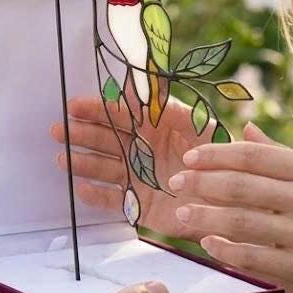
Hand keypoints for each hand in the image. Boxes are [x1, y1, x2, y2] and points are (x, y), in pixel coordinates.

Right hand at [50, 96, 215, 240]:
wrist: (233, 200)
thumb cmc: (221, 157)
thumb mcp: (201, 126)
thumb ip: (171, 107)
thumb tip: (139, 87)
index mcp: (155, 126)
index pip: (120, 114)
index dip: (97, 109)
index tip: (75, 106)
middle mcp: (142, 150)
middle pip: (106, 139)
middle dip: (81, 134)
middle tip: (59, 130)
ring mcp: (139, 177)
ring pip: (104, 167)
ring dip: (82, 162)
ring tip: (63, 159)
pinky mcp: (140, 205)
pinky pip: (113, 200)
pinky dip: (97, 196)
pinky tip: (81, 188)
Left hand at [172, 124, 292, 292]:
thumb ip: (281, 154)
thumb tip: (245, 128)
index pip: (254, 156)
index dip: (216, 155)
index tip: (189, 157)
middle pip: (242, 187)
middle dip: (202, 184)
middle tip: (175, 183)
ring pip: (243, 222)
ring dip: (206, 218)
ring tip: (182, 215)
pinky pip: (256, 258)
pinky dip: (228, 251)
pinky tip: (209, 245)